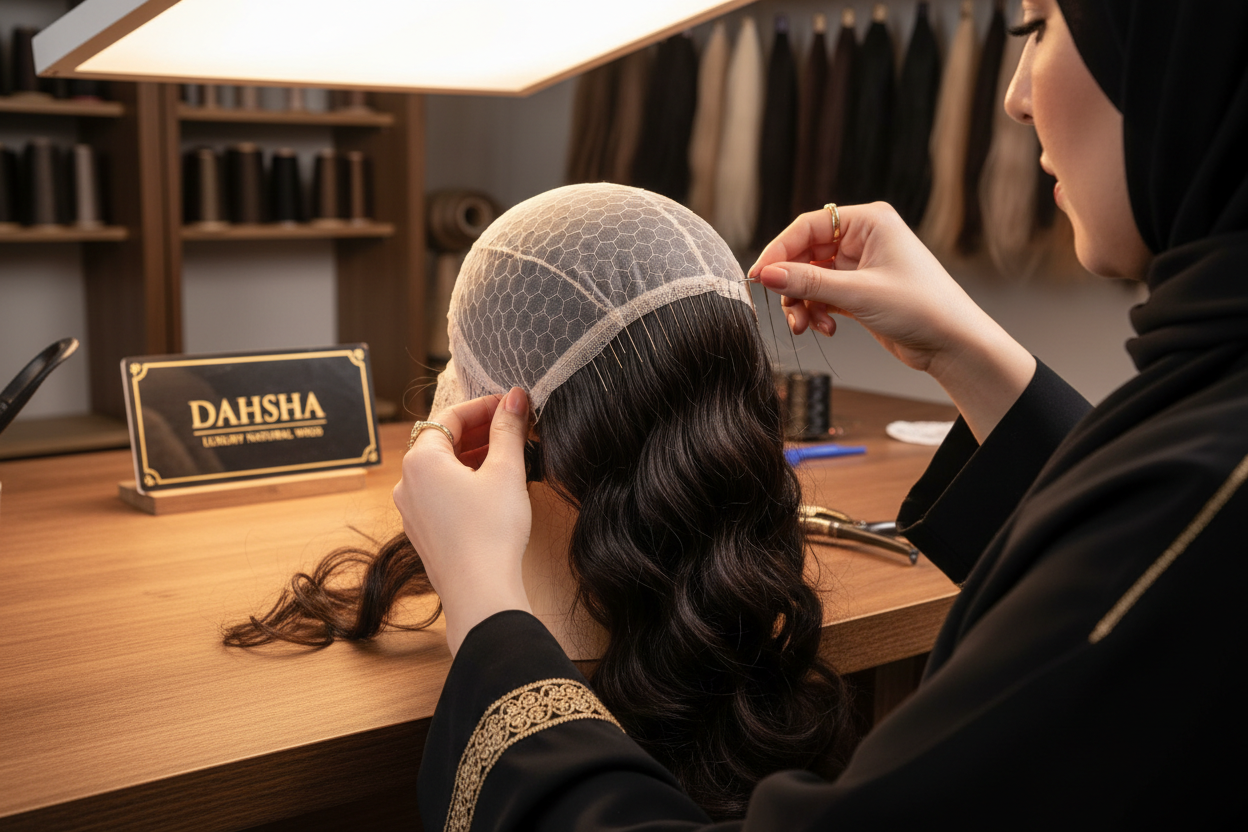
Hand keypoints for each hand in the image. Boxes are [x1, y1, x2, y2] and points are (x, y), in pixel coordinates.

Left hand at [393, 387, 533, 655]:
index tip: (512, 405)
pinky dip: (464, 481)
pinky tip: (493, 488)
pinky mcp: (423, 533)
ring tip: (509, 456)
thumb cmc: (491, 531)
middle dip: (480, 431)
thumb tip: (515, 397)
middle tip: (514, 427)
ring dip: (474, 457)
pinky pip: (441, 494)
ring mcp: (412, 510)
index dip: (484, 406)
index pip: (450, 417)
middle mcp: (407, 483)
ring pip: (442, 470)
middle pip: (443, 442)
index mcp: (421, 461)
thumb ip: (508, 429)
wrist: (480, 592)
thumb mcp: (506, 471)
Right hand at [750, 203, 1034, 440]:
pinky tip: (827, 328)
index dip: (779, 251)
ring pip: (811, 278)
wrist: (953, 343)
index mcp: (868, 222)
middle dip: (792, 285)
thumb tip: (767, 274)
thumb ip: (809, 282)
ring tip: (806, 326)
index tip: (760, 276)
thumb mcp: (858, 293)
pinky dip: (817, 312)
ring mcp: (860, 265)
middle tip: (786, 310)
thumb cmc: (923, 308)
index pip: (808, 226)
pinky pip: (822, 295)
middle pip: (805, 254)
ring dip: (803, 303)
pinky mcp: (859, 290)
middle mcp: (863, 239)